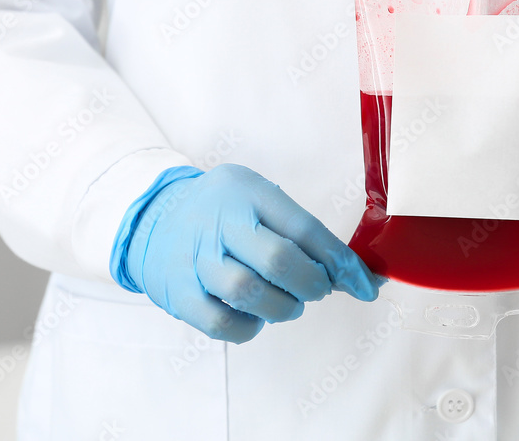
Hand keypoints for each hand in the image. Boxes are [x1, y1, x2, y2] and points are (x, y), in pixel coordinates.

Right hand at [110, 164, 378, 342]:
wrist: (153, 217)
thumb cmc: (223, 213)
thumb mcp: (260, 202)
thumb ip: (302, 234)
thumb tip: (357, 275)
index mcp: (248, 191)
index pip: (304, 228)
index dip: (341, 261)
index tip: (365, 284)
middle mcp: (219, 220)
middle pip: (277, 260)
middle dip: (312, 284)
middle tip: (318, 289)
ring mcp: (194, 257)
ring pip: (248, 292)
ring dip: (283, 307)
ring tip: (288, 303)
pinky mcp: (177, 292)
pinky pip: (220, 323)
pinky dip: (248, 327)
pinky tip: (256, 317)